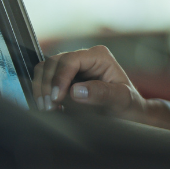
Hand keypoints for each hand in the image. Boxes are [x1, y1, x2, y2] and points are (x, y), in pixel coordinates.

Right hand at [32, 45, 169, 130]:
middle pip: (53, 62)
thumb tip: (75, 90)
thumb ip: (101, 94)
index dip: (60, 78)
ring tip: (48, 108)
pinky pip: (45, 79)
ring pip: (45, 69)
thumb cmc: (127, 104)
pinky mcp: (65, 77)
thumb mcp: (121, 99)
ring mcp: (73, 66)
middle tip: (49, 107)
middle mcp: (84, 57)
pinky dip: (42, 91)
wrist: (128, 112)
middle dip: (47, 85)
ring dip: (42, 88)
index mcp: (99, 56)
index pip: (70, 60)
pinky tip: (50, 107)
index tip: (57, 99)